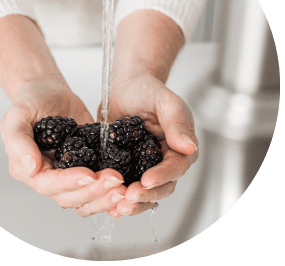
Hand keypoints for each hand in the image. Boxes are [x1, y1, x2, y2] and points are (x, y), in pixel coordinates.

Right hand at [0, 78, 125, 214]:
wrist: (51, 92)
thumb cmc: (32, 101)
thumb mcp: (18, 114)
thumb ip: (18, 140)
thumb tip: (30, 168)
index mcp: (28, 169)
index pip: (47, 185)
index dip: (68, 183)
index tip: (89, 175)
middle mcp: (50, 176)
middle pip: (70, 197)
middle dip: (93, 191)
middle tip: (115, 180)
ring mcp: (70, 173)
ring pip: (86, 198)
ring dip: (105, 196)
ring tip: (124, 188)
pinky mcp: (88, 166)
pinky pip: (98, 185)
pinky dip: (111, 189)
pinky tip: (128, 185)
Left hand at [99, 74, 197, 217]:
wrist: (125, 88)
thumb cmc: (147, 90)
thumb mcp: (164, 101)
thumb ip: (177, 121)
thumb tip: (189, 146)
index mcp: (178, 146)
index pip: (176, 167)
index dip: (162, 176)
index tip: (146, 181)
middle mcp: (163, 160)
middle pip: (161, 186)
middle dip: (146, 195)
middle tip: (128, 198)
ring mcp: (144, 165)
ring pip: (143, 191)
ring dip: (132, 202)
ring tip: (117, 208)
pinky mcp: (126, 167)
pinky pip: (124, 185)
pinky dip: (117, 195)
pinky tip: (107, 202)